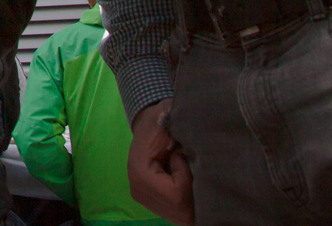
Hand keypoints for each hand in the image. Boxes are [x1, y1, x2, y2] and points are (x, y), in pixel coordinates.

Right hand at [126, 100, 192, 224]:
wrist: (149, 127)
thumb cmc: (160, 121)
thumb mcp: (167, 115)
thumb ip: (173, 118)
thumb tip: (182, 115)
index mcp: (139, 172)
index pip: (175, 194)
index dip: (186, 178)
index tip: (181, 156)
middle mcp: (139, 191)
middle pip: (180, 210)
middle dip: (193, 192)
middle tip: (188, 167)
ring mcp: (145, 200)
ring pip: (182, 216)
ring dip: (191, 198)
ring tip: (186, 174)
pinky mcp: (152, 204)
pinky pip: (179, 214)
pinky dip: (187, 202)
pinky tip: (184, 184)